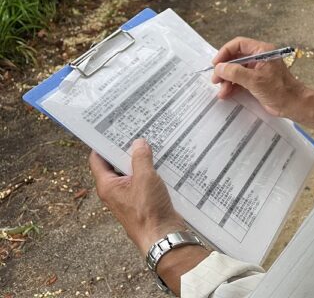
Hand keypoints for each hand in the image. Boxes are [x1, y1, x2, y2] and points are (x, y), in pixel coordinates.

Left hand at [89, 139, 185, 253]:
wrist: (162, 236)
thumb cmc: (148, 211)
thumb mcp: (145, 178)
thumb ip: (141, 158)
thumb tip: (138, 143)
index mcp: (107, 186)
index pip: (97, 160)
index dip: (102, 144)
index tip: (112, 129)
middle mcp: (114, 191)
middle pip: (114, 164)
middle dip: (124, 149)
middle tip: (135, 131)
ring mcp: (128, 196)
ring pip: (130, 172)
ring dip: (139, 159)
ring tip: (150, 143)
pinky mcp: (141, 201)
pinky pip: (142, 180)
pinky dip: (149, 170)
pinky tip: (161, 161)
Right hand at [211, 37, 313, 134]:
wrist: (293, 104)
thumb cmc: (279, 90)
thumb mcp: (254, 80)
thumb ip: (235, 72)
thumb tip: (219, 67)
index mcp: (262, 51)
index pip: (239, 45)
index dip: (225, 52)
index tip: (216, 63)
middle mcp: (260, 58)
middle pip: (236, 58)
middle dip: (225, 69)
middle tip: (215, 79)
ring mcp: (258, 70)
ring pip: (237, 71)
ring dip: (227, 80)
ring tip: (221, 92)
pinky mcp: (257, 82)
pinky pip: (241, 80)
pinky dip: (233, 86)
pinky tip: (226, 94)